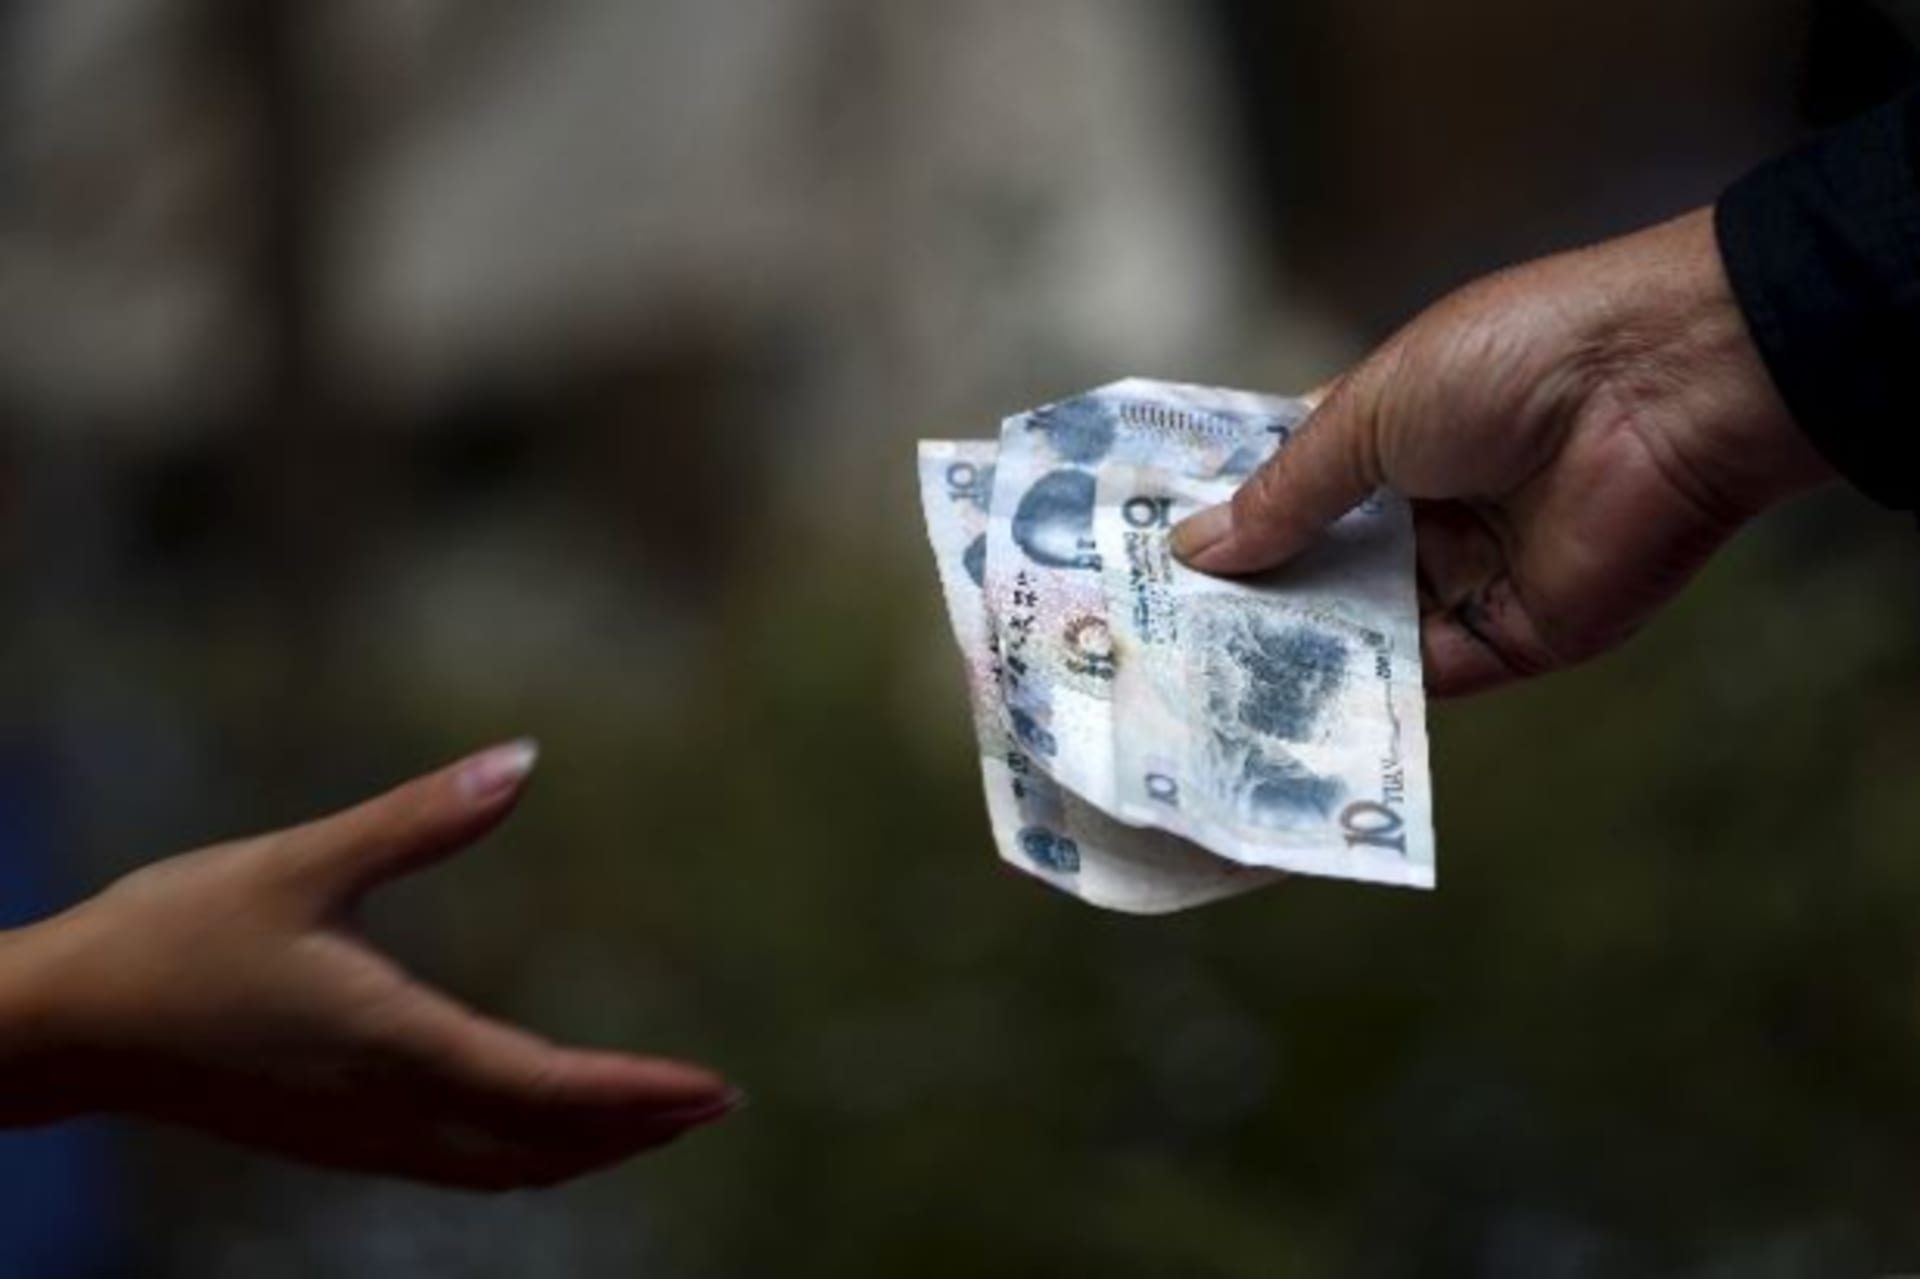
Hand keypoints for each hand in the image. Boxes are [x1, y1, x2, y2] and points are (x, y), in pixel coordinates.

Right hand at [0, 742, 737, 1190]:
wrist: (59, 1029)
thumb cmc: (170, 937)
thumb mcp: (301, 862)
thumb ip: (421, 818)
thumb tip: (524, 759)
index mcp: (390, 1043)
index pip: (546, 1088)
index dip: (639, 1094)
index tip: (716, 1090)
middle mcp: (384, 1108)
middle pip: (539, 1145)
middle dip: (634, 1130)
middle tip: (716, 1106)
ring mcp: (356, 1138)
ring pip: (499, 1168)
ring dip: (584, 1151)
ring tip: (653, 1123)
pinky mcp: (330, 1139)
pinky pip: (455, 1166)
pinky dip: (523, 1155)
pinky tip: (537, 1129)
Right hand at [1172, 208, 1835, 695]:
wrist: (1662, 391)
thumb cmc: (1513, 362)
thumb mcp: (1370, 414)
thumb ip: (1286, 494)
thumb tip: (1196, 550)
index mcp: (1387, 435)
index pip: (1289, 488)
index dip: (1224, 521)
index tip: (1144, 560)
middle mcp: (1420, 510)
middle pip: (1316, 570)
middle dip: (1243, 601)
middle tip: (1148, 642)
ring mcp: (1462, 577)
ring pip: (1357, 632)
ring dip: (1289, 655)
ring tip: (1190, 688)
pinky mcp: (1508, 640)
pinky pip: (1418, 681)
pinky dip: (1356, 698)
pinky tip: (1279, 712)